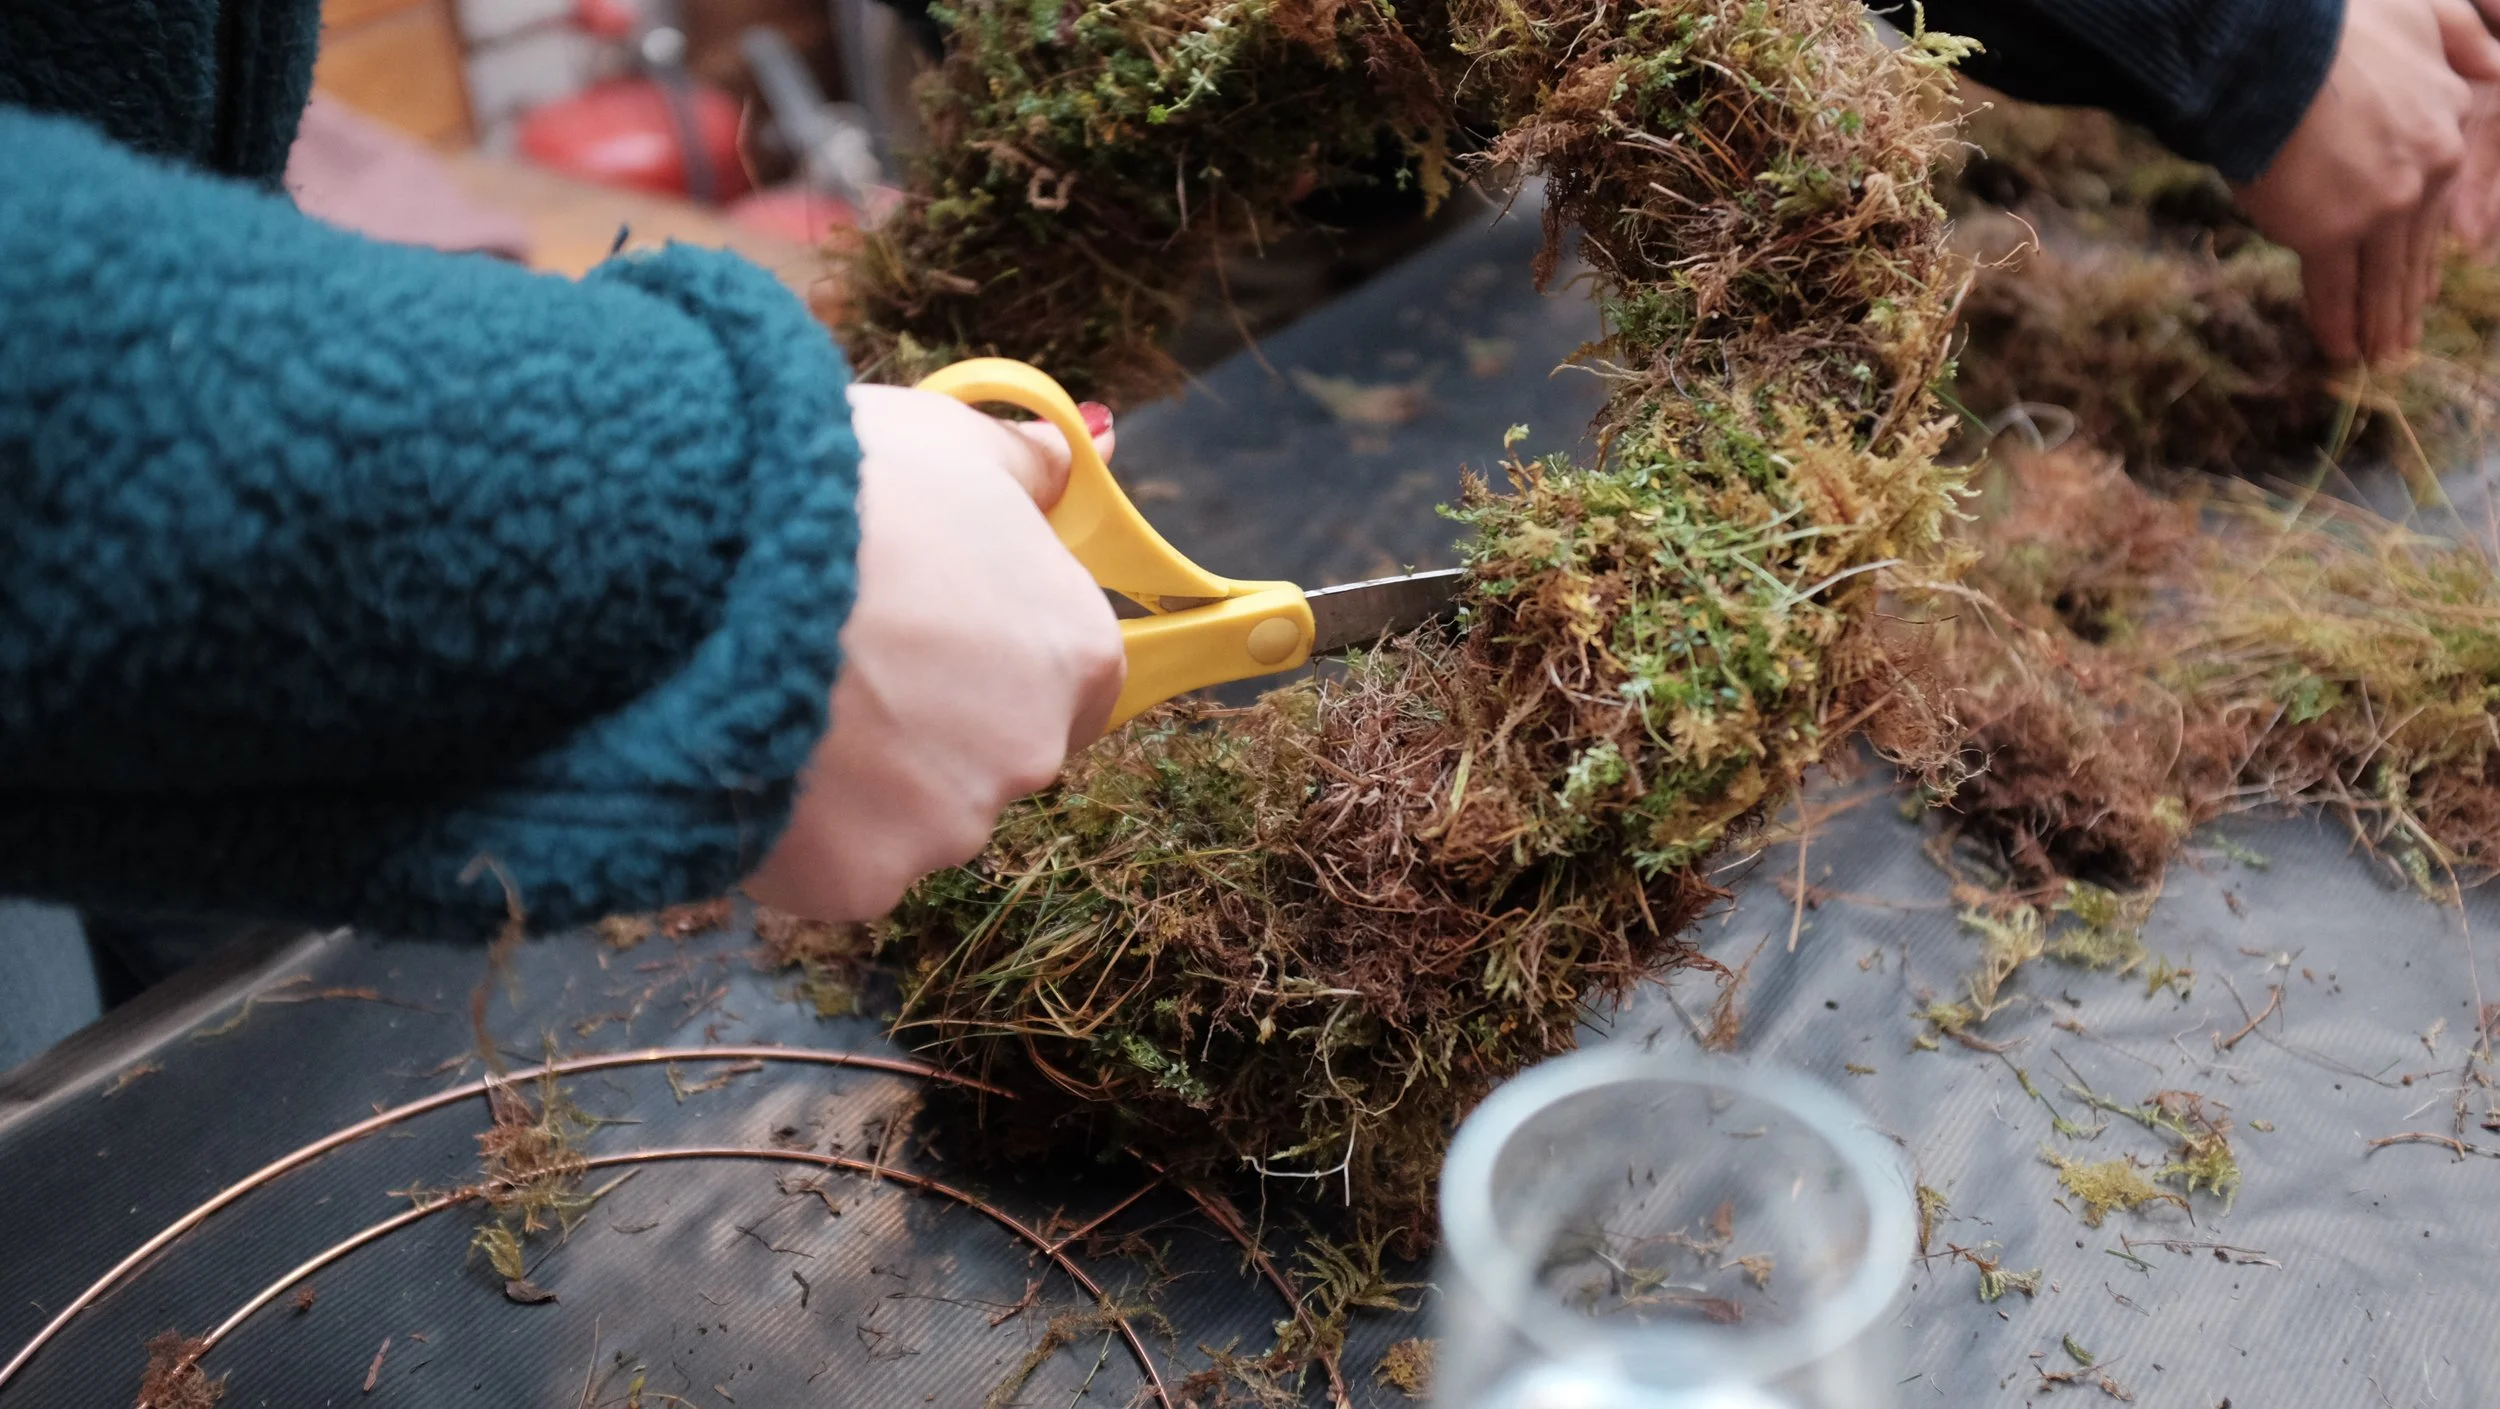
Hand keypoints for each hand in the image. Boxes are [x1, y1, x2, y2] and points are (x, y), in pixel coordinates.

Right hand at [743, 386, 1124, 920]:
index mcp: (1076, 652)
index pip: (1070, 685)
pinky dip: (794, 829)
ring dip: (857, 781)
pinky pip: (832, 864)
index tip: (924, 633)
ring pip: (909, 817)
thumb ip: (1030, 463)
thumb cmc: (840, 487)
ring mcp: (948, 827)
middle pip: (990, 757)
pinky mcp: (860, 880)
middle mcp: (1034, 753)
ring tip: (781, 695)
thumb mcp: (949, 439)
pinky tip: (750, 752)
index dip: (992, 659)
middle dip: (926, 725)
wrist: (706, 563)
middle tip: (838, 658)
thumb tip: (1091, 445)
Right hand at [2235, 0, 2499, 361]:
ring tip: (2378, 356)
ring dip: (2379, 323)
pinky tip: (2339, 351)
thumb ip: (2461, 39)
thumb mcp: (2420, 16)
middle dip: (2407, 300)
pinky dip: (2336, 323)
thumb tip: (2496, 60)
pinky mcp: (2329, 234)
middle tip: (2401, 339)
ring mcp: (2379, 209)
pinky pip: (2334, 289)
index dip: (2426, 248)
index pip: (2436, 201)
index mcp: (2446, 129)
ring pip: (2381, 277)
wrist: (2272, 54)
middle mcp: (2425, 174)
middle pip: (2413, 249)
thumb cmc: (2332, 29)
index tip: (2423, 282)